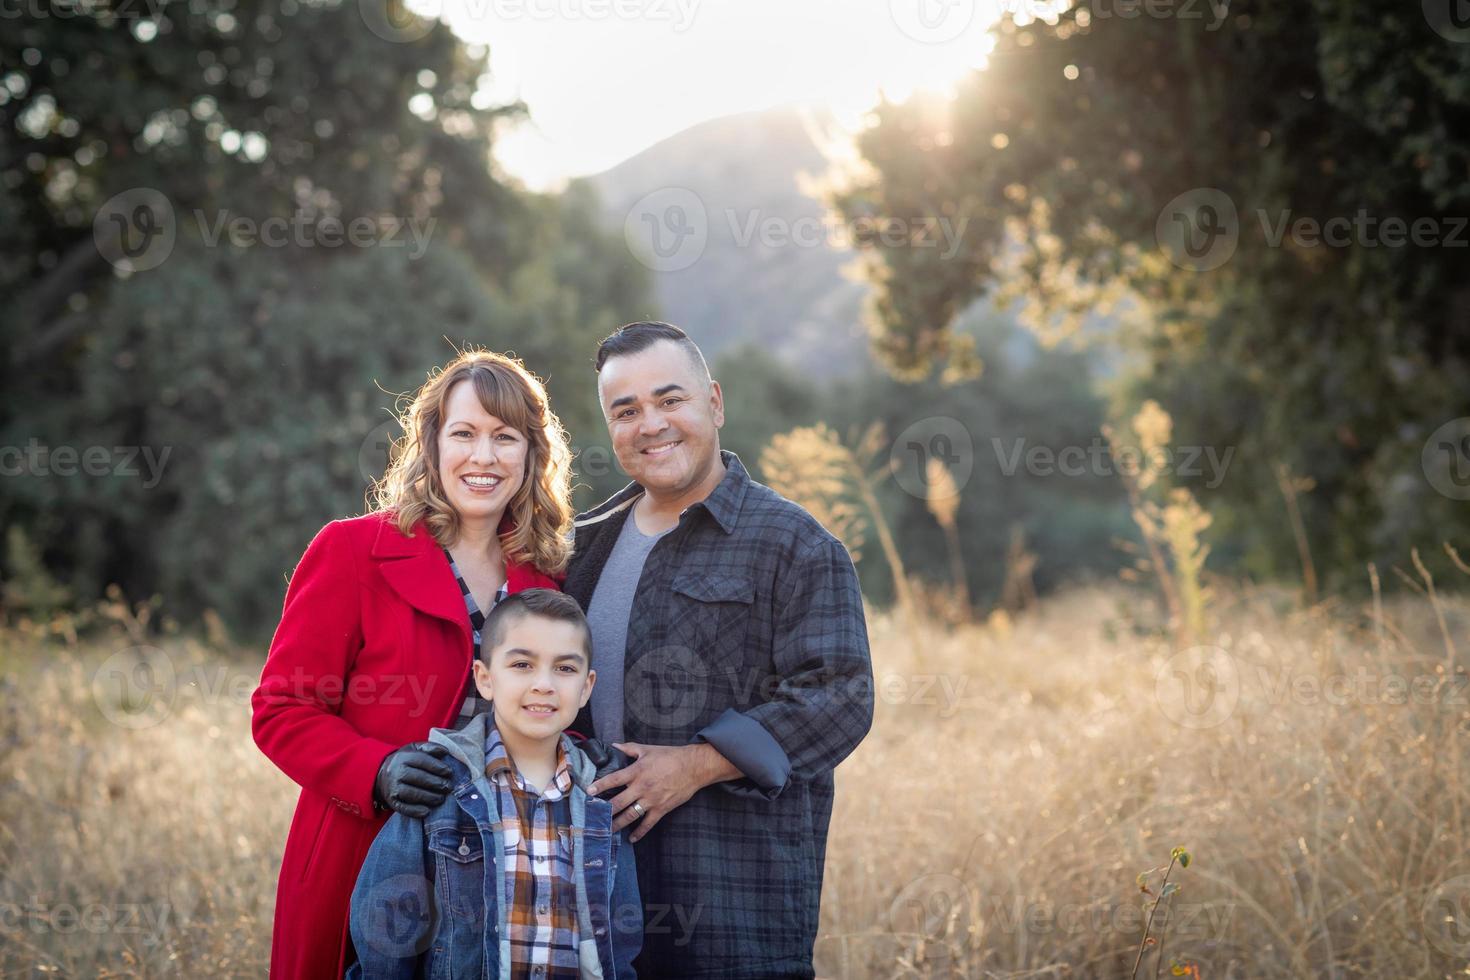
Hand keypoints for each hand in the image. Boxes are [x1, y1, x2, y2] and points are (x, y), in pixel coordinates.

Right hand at [374, 741, 452, 818]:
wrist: (382, 774)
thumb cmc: (406, 762)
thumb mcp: (415, 749)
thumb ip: (430, 748)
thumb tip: (445, 751)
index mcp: (403, 757)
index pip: (421, 760)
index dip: (436, 766)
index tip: (449, 772)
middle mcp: (396, 772)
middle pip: (417, 777)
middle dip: (435, 783)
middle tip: (449, 787)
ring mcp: (392, 788)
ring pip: (411, 794)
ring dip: (428, 797)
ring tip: (441, 798)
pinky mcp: (392, 801)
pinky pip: (403, 808)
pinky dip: (415, 811)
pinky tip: (427, 811)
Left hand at [587, 742, 734, 841]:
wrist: (693, 767)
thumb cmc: (670, 756)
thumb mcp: (648, 749)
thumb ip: (629, 748)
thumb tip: (614, 744)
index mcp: (637, 771)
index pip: (614, 779)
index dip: (601, 785)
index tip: (589, 792)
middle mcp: (641, 787)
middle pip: (618, 802)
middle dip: (604, 811)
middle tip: (593, 818)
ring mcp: (651, 800)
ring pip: (630, 815)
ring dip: (617, 824)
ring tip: (606, 830)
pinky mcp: (661, 809)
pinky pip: (648, 824)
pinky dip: (639, 833)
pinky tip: (631, 838)